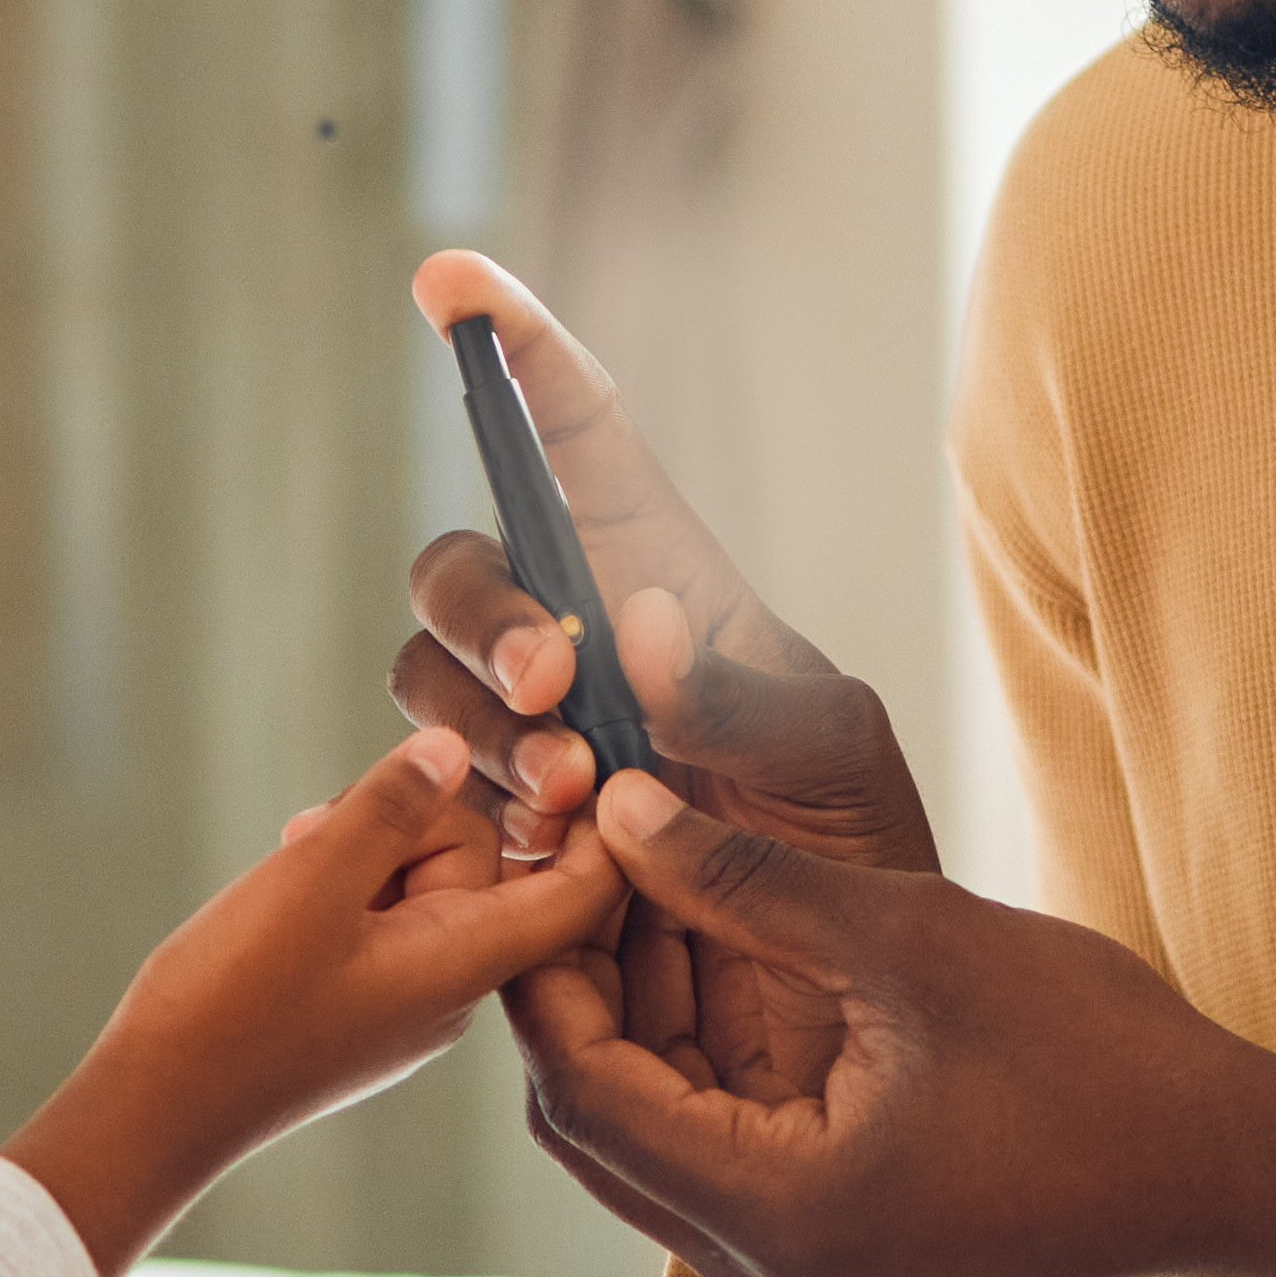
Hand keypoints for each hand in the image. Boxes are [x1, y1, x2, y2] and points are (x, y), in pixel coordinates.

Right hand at [0, 735, 629, 1276]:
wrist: (153, 1111)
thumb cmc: (231, 1005)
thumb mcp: (313, 881)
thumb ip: (390, 807)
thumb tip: (453, 750)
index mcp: (465, 962)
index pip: (581, 889)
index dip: (593, 818)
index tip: (568, 750)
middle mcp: (456, 986)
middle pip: (484, 863)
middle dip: (413, 820)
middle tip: (322, 826)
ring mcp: (410, 998)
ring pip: (424, 881)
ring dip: (368, 849)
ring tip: (294, 857)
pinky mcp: (365, 1003)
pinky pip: (386, 918)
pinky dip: (346, 887)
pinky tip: (289, 885)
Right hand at [397, 253, 936, 879]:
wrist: (824, 998)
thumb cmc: (851, 850)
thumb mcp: (833, 761)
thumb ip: (744, 696)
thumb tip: (635, 624)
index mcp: (660, 580)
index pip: (580, 440)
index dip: (518, 353)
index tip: (450, 278)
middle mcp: (575, 640)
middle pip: (462, 569)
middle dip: (487, 613)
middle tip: (559, 684)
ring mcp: (522, 733)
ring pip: (429, 683)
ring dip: (482, 726)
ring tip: (571, 802)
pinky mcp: (491, 829)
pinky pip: (424, 796)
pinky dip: (467, 815)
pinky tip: (538, 857)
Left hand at [517, 778, 1275, 1276]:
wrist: (1224, 1168)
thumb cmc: (1096, 1055)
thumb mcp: (907, 939)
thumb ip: (745, 882)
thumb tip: (619, 809)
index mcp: (777, 1213)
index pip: (582, 1090)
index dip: (548, 961)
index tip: (553, 847)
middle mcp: (762, 1272)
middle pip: (595, 1125)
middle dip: (578, 986)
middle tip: (584, 854)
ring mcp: (794, 1273)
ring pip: (648, 1137)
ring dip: (634, 1016)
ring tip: (641, 877)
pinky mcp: (829, 1250)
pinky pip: (715, 1151)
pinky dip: (696, 1056)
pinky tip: (709, 944)